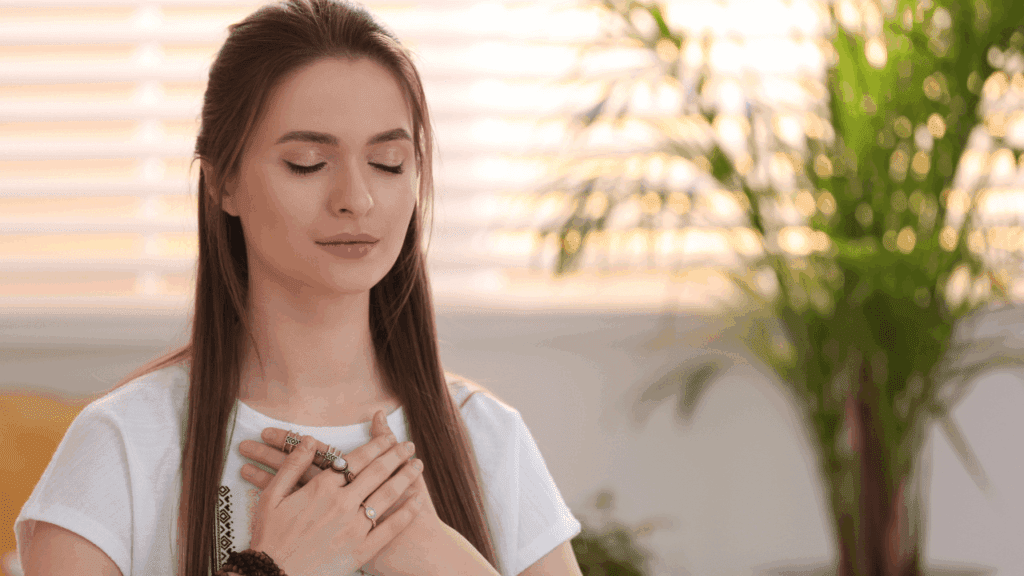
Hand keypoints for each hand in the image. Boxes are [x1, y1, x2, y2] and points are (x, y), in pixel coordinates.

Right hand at [239, 412, 430, 525]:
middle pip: (377, 473)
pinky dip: (406, 513)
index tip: (390, 436)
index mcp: (321, 488)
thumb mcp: (271, 496)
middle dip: (396, 456)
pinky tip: (418, 500)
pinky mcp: (360, 551)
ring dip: (405, 477)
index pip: (357, 459)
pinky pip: (390, 528)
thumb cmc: (269, 537)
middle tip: (410, 445)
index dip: (377, 445)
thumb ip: (293, 465)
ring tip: (418, 466)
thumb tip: (310, 440)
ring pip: (387, 496)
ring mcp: (354, 528)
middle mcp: (342, 504)